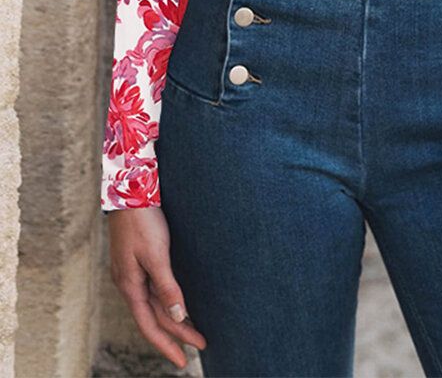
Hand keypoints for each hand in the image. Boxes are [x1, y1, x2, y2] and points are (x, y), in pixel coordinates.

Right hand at [107, 206, 206, 368]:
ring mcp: (132, 273)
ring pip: (154, 305)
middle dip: (177, 333)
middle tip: (202, 344)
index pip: (150, 326)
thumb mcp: (157, 255)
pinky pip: (153, 291)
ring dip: (173, 319)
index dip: (167, 345)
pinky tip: (176, 304)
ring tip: (194, 330)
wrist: (130, 191)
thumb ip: (167, 287)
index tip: (185, 361)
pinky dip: (167, 302)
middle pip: (154, 317)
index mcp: (130, 286)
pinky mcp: (137, 261)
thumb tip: (176, 317)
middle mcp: (129, 283)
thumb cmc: (143, 221)